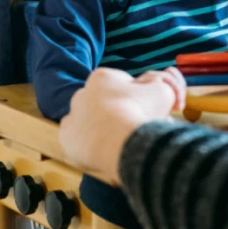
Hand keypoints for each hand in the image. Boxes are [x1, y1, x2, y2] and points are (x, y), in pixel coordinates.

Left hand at [59, 67, 186, 185]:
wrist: (121, 142)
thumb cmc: (140, 111)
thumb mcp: (162, 91)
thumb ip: (161, 85)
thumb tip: (159, 84)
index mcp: (101, 77)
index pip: (120, 84)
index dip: (136, 97)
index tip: (145, 110)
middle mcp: (81, 93)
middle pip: (103, 103)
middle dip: (117, 112)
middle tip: (134, 127)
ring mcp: (72, 116)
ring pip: (90, 122)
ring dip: (104, 129)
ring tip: (122, 143)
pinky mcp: (66, 138)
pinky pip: (80, 141)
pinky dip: (92, 146)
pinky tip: (106, 151)